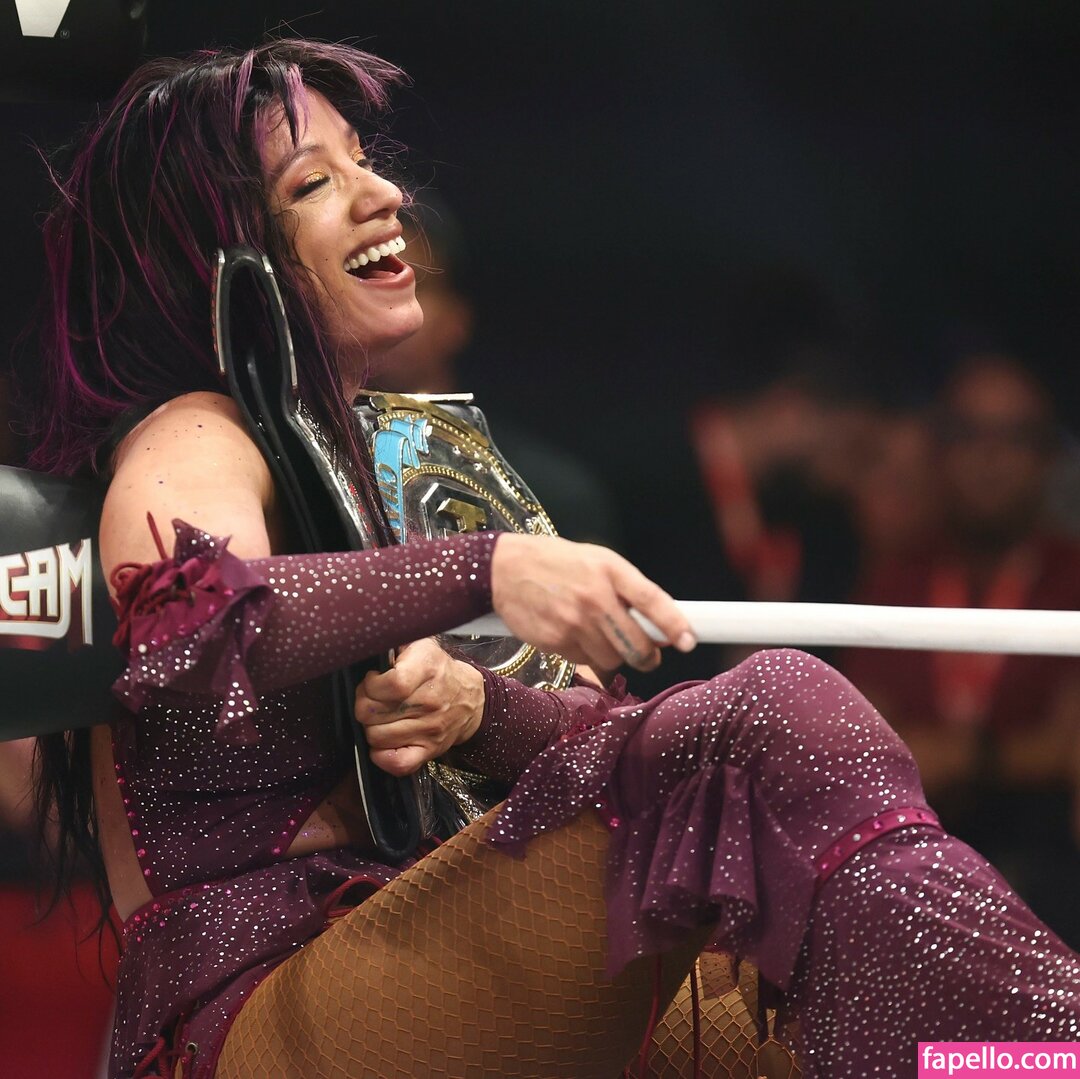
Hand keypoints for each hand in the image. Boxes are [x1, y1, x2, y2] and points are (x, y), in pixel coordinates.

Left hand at [353, 638, 484, 776]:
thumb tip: (369, 644)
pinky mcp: (429, 750)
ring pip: (377, 737)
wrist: (470, 698)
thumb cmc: (438, 669)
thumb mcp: (421, 644)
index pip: (392, 685)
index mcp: (427, 669)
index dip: (371, 685)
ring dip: (370, 727)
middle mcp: (430, 701)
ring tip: (380, 716)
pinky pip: (398, 764)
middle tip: (372, 698)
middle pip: (375, 713)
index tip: (372, 680)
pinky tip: (382, 741)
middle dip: (364, 705)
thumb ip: (395, 640)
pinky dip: (382, 756)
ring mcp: (430, 729)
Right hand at [490, 534, 695, 672]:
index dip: (674, 624)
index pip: (652, 600)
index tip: (689, 641)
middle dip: (648, 656)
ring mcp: (574, 622)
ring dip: (615, 656)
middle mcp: (594, 597)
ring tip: (601, 636)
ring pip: (613, 660)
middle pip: (637, 645)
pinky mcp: (555, 641)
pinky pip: (584, 661)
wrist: (502, 569)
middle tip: (649, 654)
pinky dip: (586, 656)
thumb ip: (626, 589)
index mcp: (609, 570)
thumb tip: (657, 625)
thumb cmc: (556, 563)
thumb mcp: (596, 561)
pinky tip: (574, 635)